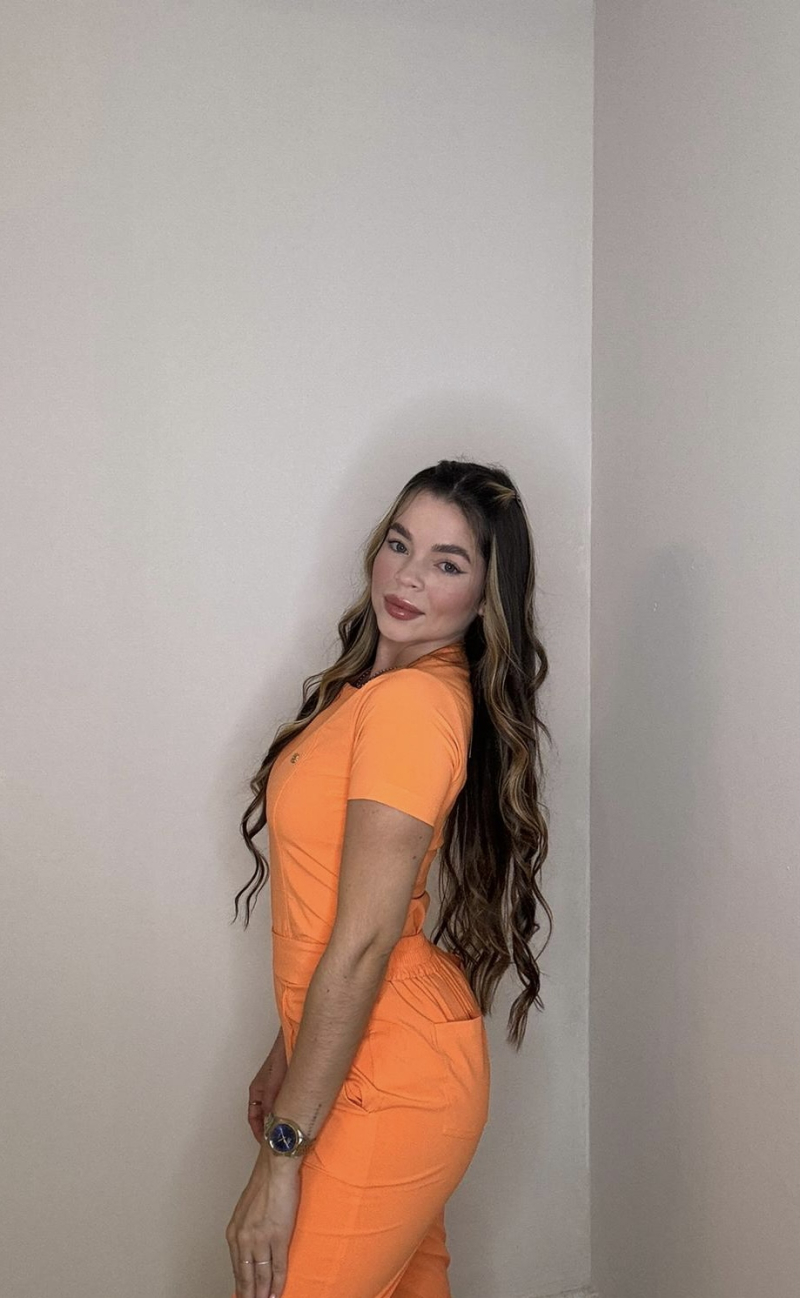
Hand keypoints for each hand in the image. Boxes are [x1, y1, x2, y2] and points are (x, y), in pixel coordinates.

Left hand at [226, 1149, 300, 1297]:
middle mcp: (244, 1239)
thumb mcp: (245, 1211)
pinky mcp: (278, 1236)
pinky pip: (277, 1267)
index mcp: (234, 1233)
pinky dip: (278, 1283)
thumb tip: (249, 1251)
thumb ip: (246, 1231)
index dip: (241, 1285)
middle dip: (250, 1295)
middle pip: (246, 1276)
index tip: (243, 1296)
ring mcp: (260, 1239)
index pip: (236, 1267)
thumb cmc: (263, 1185)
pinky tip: (278, 1293)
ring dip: (263, 1294)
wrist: (276, 1169)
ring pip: (261, 1276)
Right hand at [247, 1029, 288, 1142]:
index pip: (253, 1118)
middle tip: (282, 1143)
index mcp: (257, 1091)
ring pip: (276, 1112)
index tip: (269, 1144)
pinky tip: (299, 1117)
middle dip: (272, 1130)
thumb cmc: (281, 1055)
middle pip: (265, 1117)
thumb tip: (272, 1120)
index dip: (260, 1133)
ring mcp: (276, 1089)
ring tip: (291, 1133)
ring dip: (281, 1122)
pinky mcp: (287, 1086)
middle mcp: (265, 1092)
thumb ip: (272, 1099)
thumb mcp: (274, 1081)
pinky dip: (289, 1112)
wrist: (295, 1039)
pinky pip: (285, 1104)